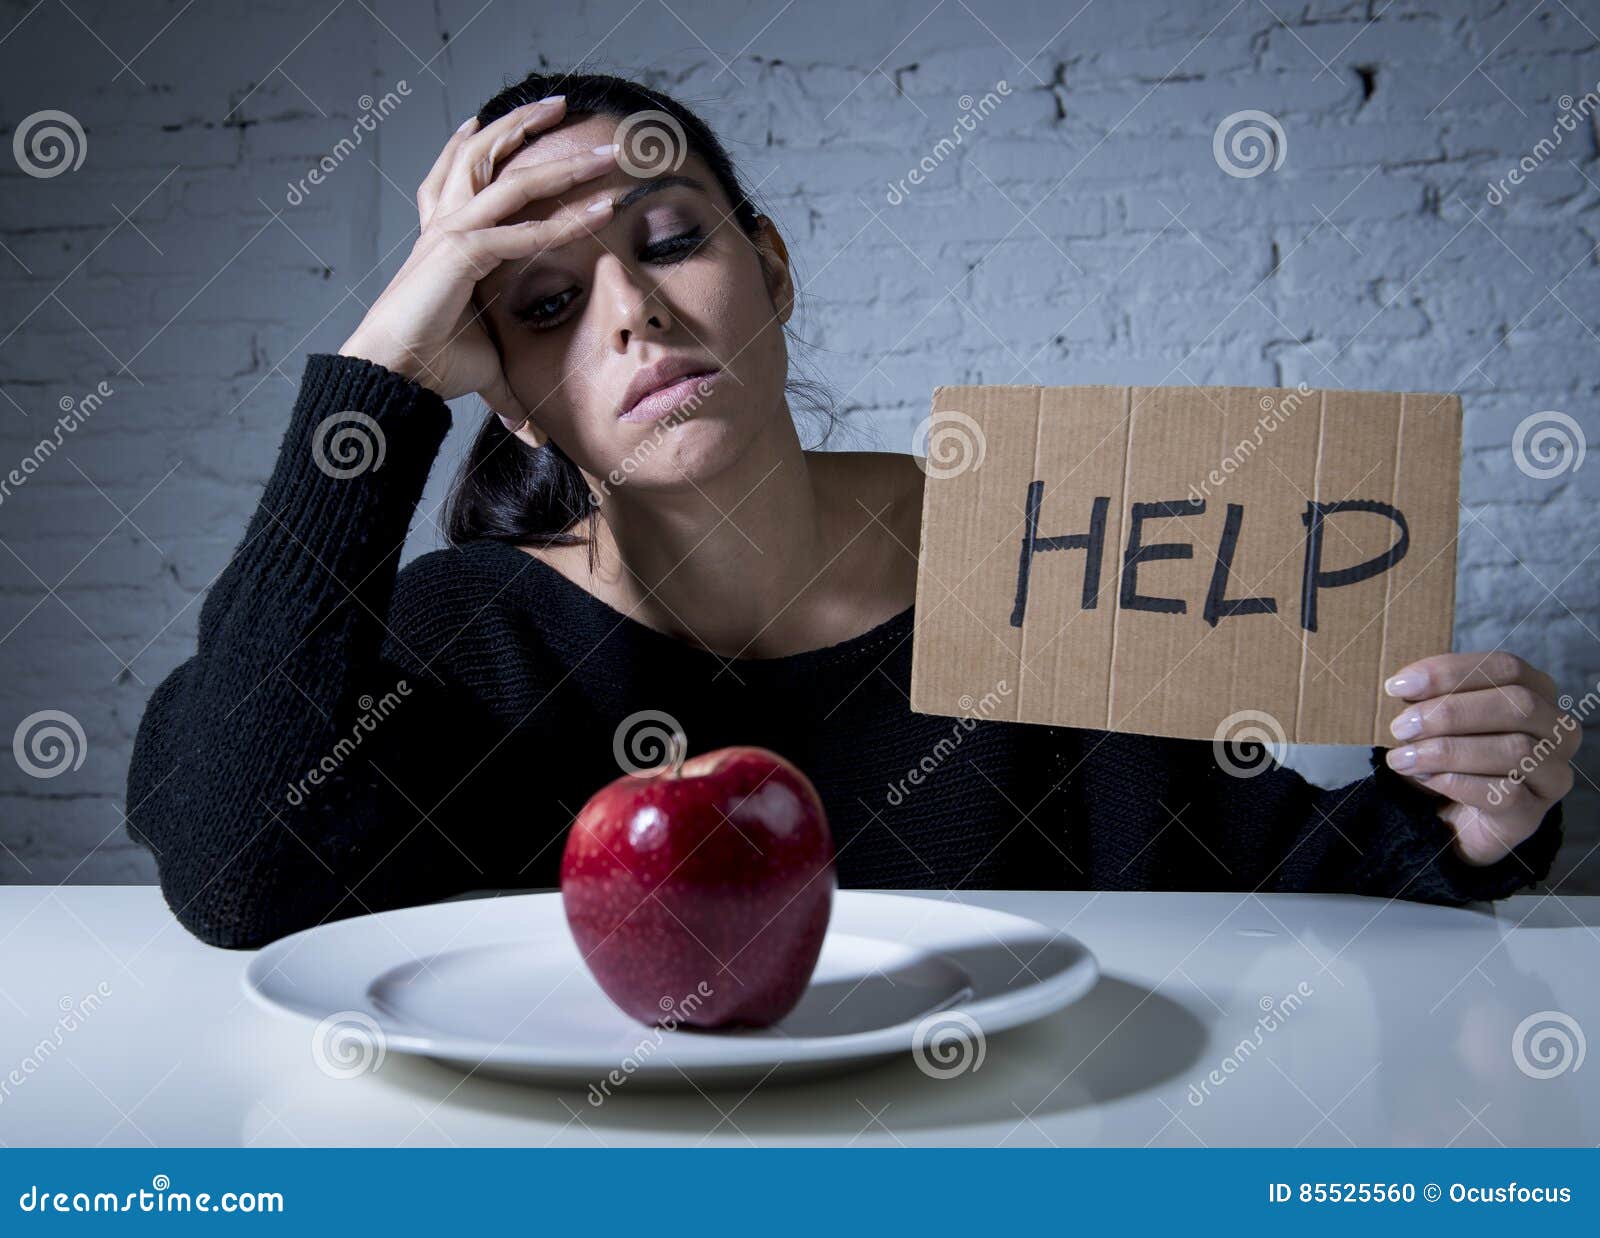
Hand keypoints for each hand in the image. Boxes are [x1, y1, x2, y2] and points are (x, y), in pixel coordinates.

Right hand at [338, 96, 618, 426]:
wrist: (395, 379)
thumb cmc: (432, 367)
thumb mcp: (487, 367)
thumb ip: (512, 387)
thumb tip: (533, 430)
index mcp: (449, 235)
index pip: (476, 174)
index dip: (499, 143)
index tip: (533, 123)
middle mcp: (448, 224)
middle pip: (488, 156)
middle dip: (529, 127)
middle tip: (567, 104)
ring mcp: (452, 234)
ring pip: (511, 179)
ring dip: (561, 160)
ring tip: (603, 148)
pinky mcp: (461, 254)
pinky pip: (523, 230)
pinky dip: (565, 220)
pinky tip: (602, 209)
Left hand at [1383, 651, 1580, 865]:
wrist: (1450, 819)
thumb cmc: (1448, 756)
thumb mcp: (1437, 719)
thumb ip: (1431, 698)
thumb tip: (1404, 686)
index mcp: (1536, 692)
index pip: (1505, 668)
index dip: (1451, 673)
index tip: (1399, 686)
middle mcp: (1556, 730)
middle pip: (1517, 704)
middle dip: (1450, 713)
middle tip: (1401, 726)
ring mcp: (1552, 774)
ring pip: (1515, 750)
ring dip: (1448, 751)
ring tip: (1403, 758)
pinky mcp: (1533, 813)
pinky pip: (1505, 793)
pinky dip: (1457, 782)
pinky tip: (1424, 779)